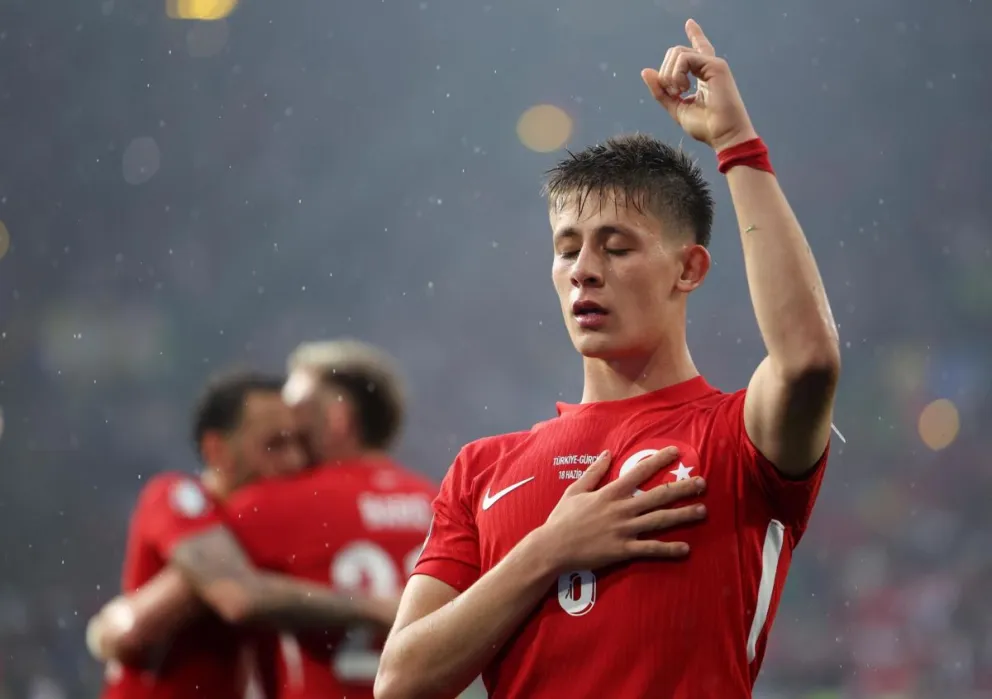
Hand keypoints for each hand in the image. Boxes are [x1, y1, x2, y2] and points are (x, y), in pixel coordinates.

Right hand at [540, 447, 706, 571]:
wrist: (552, 547)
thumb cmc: (562, 519)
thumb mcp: (575, 490)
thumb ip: (594, 472)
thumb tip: (608, 453)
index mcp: (610, 493)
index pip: (640, 471)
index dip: (659, 460)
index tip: (676, 452)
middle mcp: (622, 509)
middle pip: (658, 496)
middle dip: (682, 488)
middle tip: (703, 483)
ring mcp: (624, 530)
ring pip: (660, 520)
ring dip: (683, 515)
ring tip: (703, 511)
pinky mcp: (623, 550)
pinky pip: (650, 549)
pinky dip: (669, 549)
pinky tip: (686, 548)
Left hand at [641, 19, 756, 150]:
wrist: (724, 136)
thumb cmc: (705, 126)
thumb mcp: (676, 108)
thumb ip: (661, 91)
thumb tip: (646, 71)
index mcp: (703, 76)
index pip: (696, 50)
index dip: (694, 34)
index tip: (690, 22)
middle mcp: (709, 66)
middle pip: (676, 52)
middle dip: (665, 72)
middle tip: (672, 92)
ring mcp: (713, 64)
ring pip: (678, 53)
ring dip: (669, 74)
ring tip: (679, 91)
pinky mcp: (716, 65)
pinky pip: (685, 58)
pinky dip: (677, 73)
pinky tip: (683, 88)